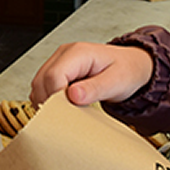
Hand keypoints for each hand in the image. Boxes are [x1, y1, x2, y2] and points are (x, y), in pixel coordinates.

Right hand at [29, 41, 154, 106]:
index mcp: (78, 52)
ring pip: (38, 85)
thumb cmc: (126, 71)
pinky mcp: (56, 71)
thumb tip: (73, 96)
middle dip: (51, 103)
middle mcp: (64, 54)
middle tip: (68, 117)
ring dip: (48, 102)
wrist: (131, 65)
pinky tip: (65, 107)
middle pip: (41, 81)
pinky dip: (48, 100)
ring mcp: (58, 61)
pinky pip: (42, 88)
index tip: (69, 113)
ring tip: (68, 111)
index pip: (54, 76)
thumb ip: (95, 89)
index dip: (57, 98)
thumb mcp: (117, 82)